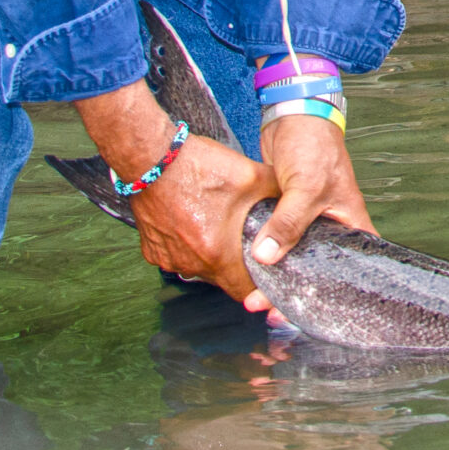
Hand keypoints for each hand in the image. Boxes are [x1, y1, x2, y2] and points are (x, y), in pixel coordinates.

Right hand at [130, 132, 280, 302]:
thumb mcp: (249, 176)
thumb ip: (278, 193)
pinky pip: (177, 257)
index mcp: (218, 254)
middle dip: (235, 264)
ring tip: (217, 227)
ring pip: (198, 268)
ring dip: (210, 254)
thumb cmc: (197, 167)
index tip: (264, 274)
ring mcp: (168, 260)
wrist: (151, 157)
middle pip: (221, 278)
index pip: (244, 292)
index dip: (258, 287)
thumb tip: (297, 199)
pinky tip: (193, 222)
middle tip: (243, 240)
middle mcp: (191, 264)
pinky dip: (187, 246)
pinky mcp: (152, 251)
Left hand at [242, 110, 373, 312]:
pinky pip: (274, 241)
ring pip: (292, 258)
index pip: (350, 270)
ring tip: (254, 298)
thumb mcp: (306, 186)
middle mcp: (331, 229)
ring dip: (274, 276)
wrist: (293, 116)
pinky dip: (263, 256)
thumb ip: (288, 222)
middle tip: (269, 310)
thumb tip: (266, 257)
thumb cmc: (315, 146)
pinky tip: (247, 272)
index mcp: (351, 227)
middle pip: (315, 270)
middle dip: (293, 292)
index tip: (306, 313)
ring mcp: (307, 222)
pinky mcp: (284, 214)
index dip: (331, 294)